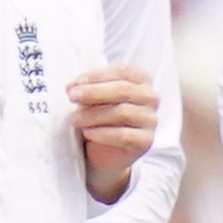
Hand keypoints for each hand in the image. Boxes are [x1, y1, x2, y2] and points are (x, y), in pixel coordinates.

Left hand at [67, 65, 160, 202]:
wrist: (106, 151)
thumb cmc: (101, 117)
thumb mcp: (94, 98)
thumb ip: (86, 89)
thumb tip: (71, 87)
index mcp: (141, 80)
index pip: (122, 72)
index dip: (97, 76)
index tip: (76, 83)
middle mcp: (150, 98)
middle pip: (123, 90)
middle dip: (93, 92)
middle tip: (72, 97)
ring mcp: (150, 120)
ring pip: (122, 112)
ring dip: (93, 115)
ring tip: (75, 118)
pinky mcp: (146, 141)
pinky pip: (123, 135)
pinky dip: (101, 133)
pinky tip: (87, 133)